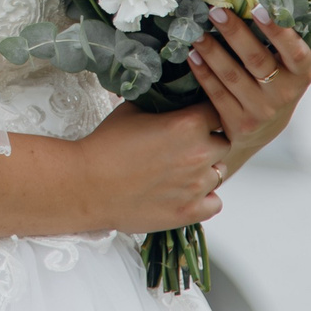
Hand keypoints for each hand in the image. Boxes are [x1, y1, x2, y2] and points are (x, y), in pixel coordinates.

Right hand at [80, 102, 229, 231]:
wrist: (88, 185)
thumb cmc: (106, 146)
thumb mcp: (132, 110)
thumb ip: (161, 104)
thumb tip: (171, 98)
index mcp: (188, 124)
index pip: (216, 112)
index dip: (204, 114)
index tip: (193, 119)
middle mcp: (199, 154)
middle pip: (223, 143)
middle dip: (208, 142)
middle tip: (185, 146)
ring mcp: (197, 186)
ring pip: (220, 173)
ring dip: (205, 169)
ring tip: (180, 170)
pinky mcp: (190, 212)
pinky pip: (216, 202)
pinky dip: (205, 197)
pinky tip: (185, 192)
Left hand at [189, 1, 310, 174]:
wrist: (264, 128)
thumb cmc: (287, 76)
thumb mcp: (307, 55)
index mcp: (303, 72)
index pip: (295, 51)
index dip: (278, 31)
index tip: (259, 7)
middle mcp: (284, 94)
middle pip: (257, 60)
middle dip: (236, 34)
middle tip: (216, 10)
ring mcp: (260, 111)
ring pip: (233, 77)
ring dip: (212, 52)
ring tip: (197, 30)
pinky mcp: (238, 123)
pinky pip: (217, 95)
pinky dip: (203, 73)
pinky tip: (192, 54)